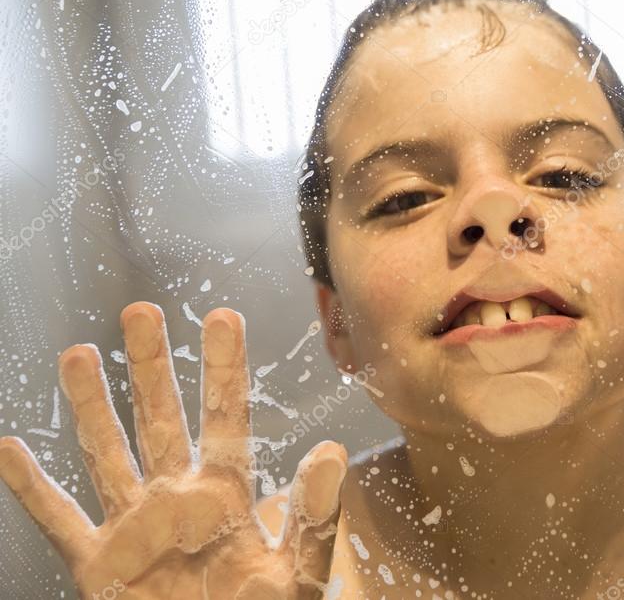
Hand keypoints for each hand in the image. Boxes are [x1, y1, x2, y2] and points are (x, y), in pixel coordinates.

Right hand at [0, 303, 346, 598]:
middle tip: (141, 310)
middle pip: (160, 419)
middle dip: (152, 366)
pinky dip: (32, 488)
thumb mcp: (299, 571)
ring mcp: (134, 528)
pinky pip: (60, 520)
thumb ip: (314, 515)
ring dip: (91, 406)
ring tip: (78, 354)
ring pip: (107, 453)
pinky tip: (8, 449)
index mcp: (227, 494)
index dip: (224, 367)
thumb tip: (332, 450)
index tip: (222, 316)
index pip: (226, 416)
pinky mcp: (98, 565)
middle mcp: (177, 498)